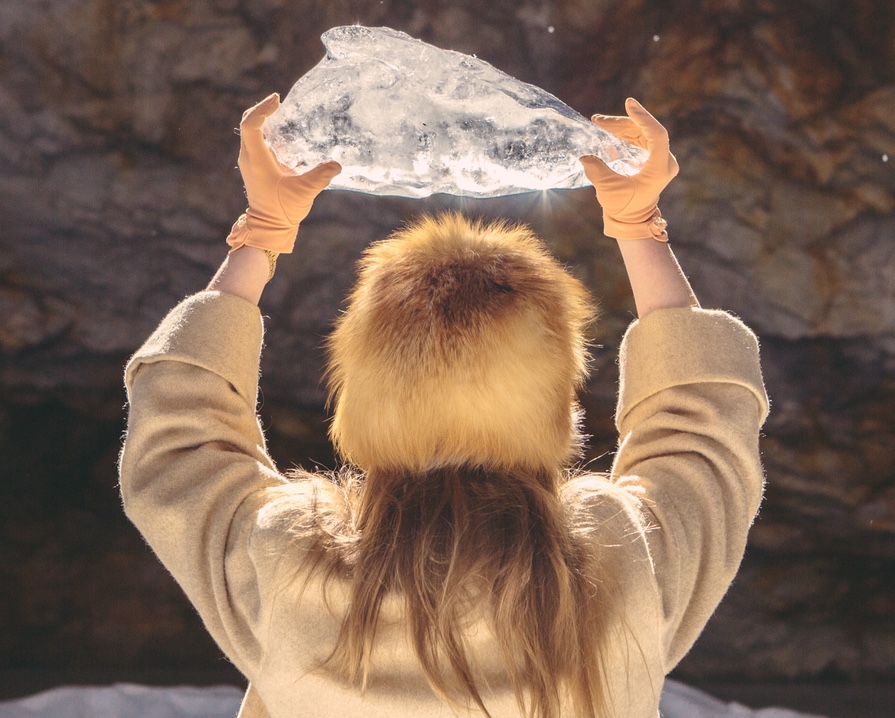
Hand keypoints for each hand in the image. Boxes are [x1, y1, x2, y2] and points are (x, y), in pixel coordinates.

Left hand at [226, 93, 340, 253]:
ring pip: (252, 133)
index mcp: (256, 160)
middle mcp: (249, 158)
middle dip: (263, 111)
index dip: (262, 109)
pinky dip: (268, 134)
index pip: (251, 125)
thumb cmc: (283, 210)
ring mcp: (251, 163)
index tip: (277, 100)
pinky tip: (286, 135)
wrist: (269, 228)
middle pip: (249, 124)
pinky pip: (257, 143)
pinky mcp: (256, 168)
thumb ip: (320, 176)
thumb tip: (337, 164)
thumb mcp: (304, 192)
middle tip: (280, 102)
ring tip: (283, 114)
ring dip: (265, 121)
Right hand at [579, 98, 677, 240]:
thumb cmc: (623, 207)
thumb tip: (584, 155)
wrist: (631, 220)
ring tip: (598, 123)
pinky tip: (607, 134)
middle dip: (621, 123)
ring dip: (620, 128)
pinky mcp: (651, 159)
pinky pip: (639, 140)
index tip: (629, 103)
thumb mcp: (609, 190)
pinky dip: (623, 135)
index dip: (643, 118)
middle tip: (598, 120)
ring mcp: (659, 160)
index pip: (657, 135)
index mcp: (659, 169)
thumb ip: (597, 171)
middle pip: (645, 131)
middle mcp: (664, 162)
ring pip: (640, 134)